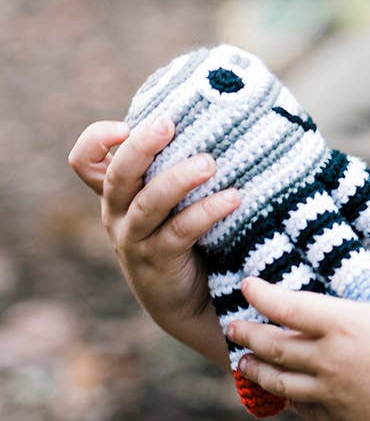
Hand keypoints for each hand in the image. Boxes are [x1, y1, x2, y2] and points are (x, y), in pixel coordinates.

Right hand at [67, 117, 239, 333]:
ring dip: (178, 179)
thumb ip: (178, 164)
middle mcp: (118, 214)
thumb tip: (218, 119)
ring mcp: (135, 240)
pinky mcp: (160, 261)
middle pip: (117, 176)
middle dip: (140, 147)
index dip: (96, 140)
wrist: (188, 300)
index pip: (85, 162)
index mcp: (117, 193)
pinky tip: (233, 198)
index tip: (126, 126)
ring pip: (148, 203)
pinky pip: (181, 231)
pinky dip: (206, 212)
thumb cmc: (185, 235)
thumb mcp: (171, 199)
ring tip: (209, 163)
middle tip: (168, 124)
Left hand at [229, 217, 369, 420]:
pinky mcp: (338, 418)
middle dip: (248, 334)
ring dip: (256, 369)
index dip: (262, 295)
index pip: (287, 307)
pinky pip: (302, 407)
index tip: (248, 286)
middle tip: (233, 326)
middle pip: (273, 345)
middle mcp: (328, 358)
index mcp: (343, 323)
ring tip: (243, 361)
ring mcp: (330, 391)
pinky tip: (285, 393)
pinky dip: (287, 397)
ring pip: (279, 380)